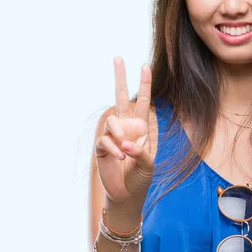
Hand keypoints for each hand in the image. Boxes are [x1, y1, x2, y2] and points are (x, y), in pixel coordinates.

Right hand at [95, 57, 153, 205]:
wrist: (127, 194)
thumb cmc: (141, 177)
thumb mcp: (149, 164)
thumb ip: (141, 151)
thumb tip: (125, 143)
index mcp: (140, 127)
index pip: (143, 102)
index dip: (144, 84)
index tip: (145, 66)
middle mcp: (126, 127)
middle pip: (121, 97)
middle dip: (120, 77)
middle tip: (117, 57)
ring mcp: (113, 136)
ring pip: (112, 121)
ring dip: (119, 134)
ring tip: (126, 151)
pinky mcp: (102, 147)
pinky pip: (105, 140)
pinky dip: (114, 148)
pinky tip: (121, 157)